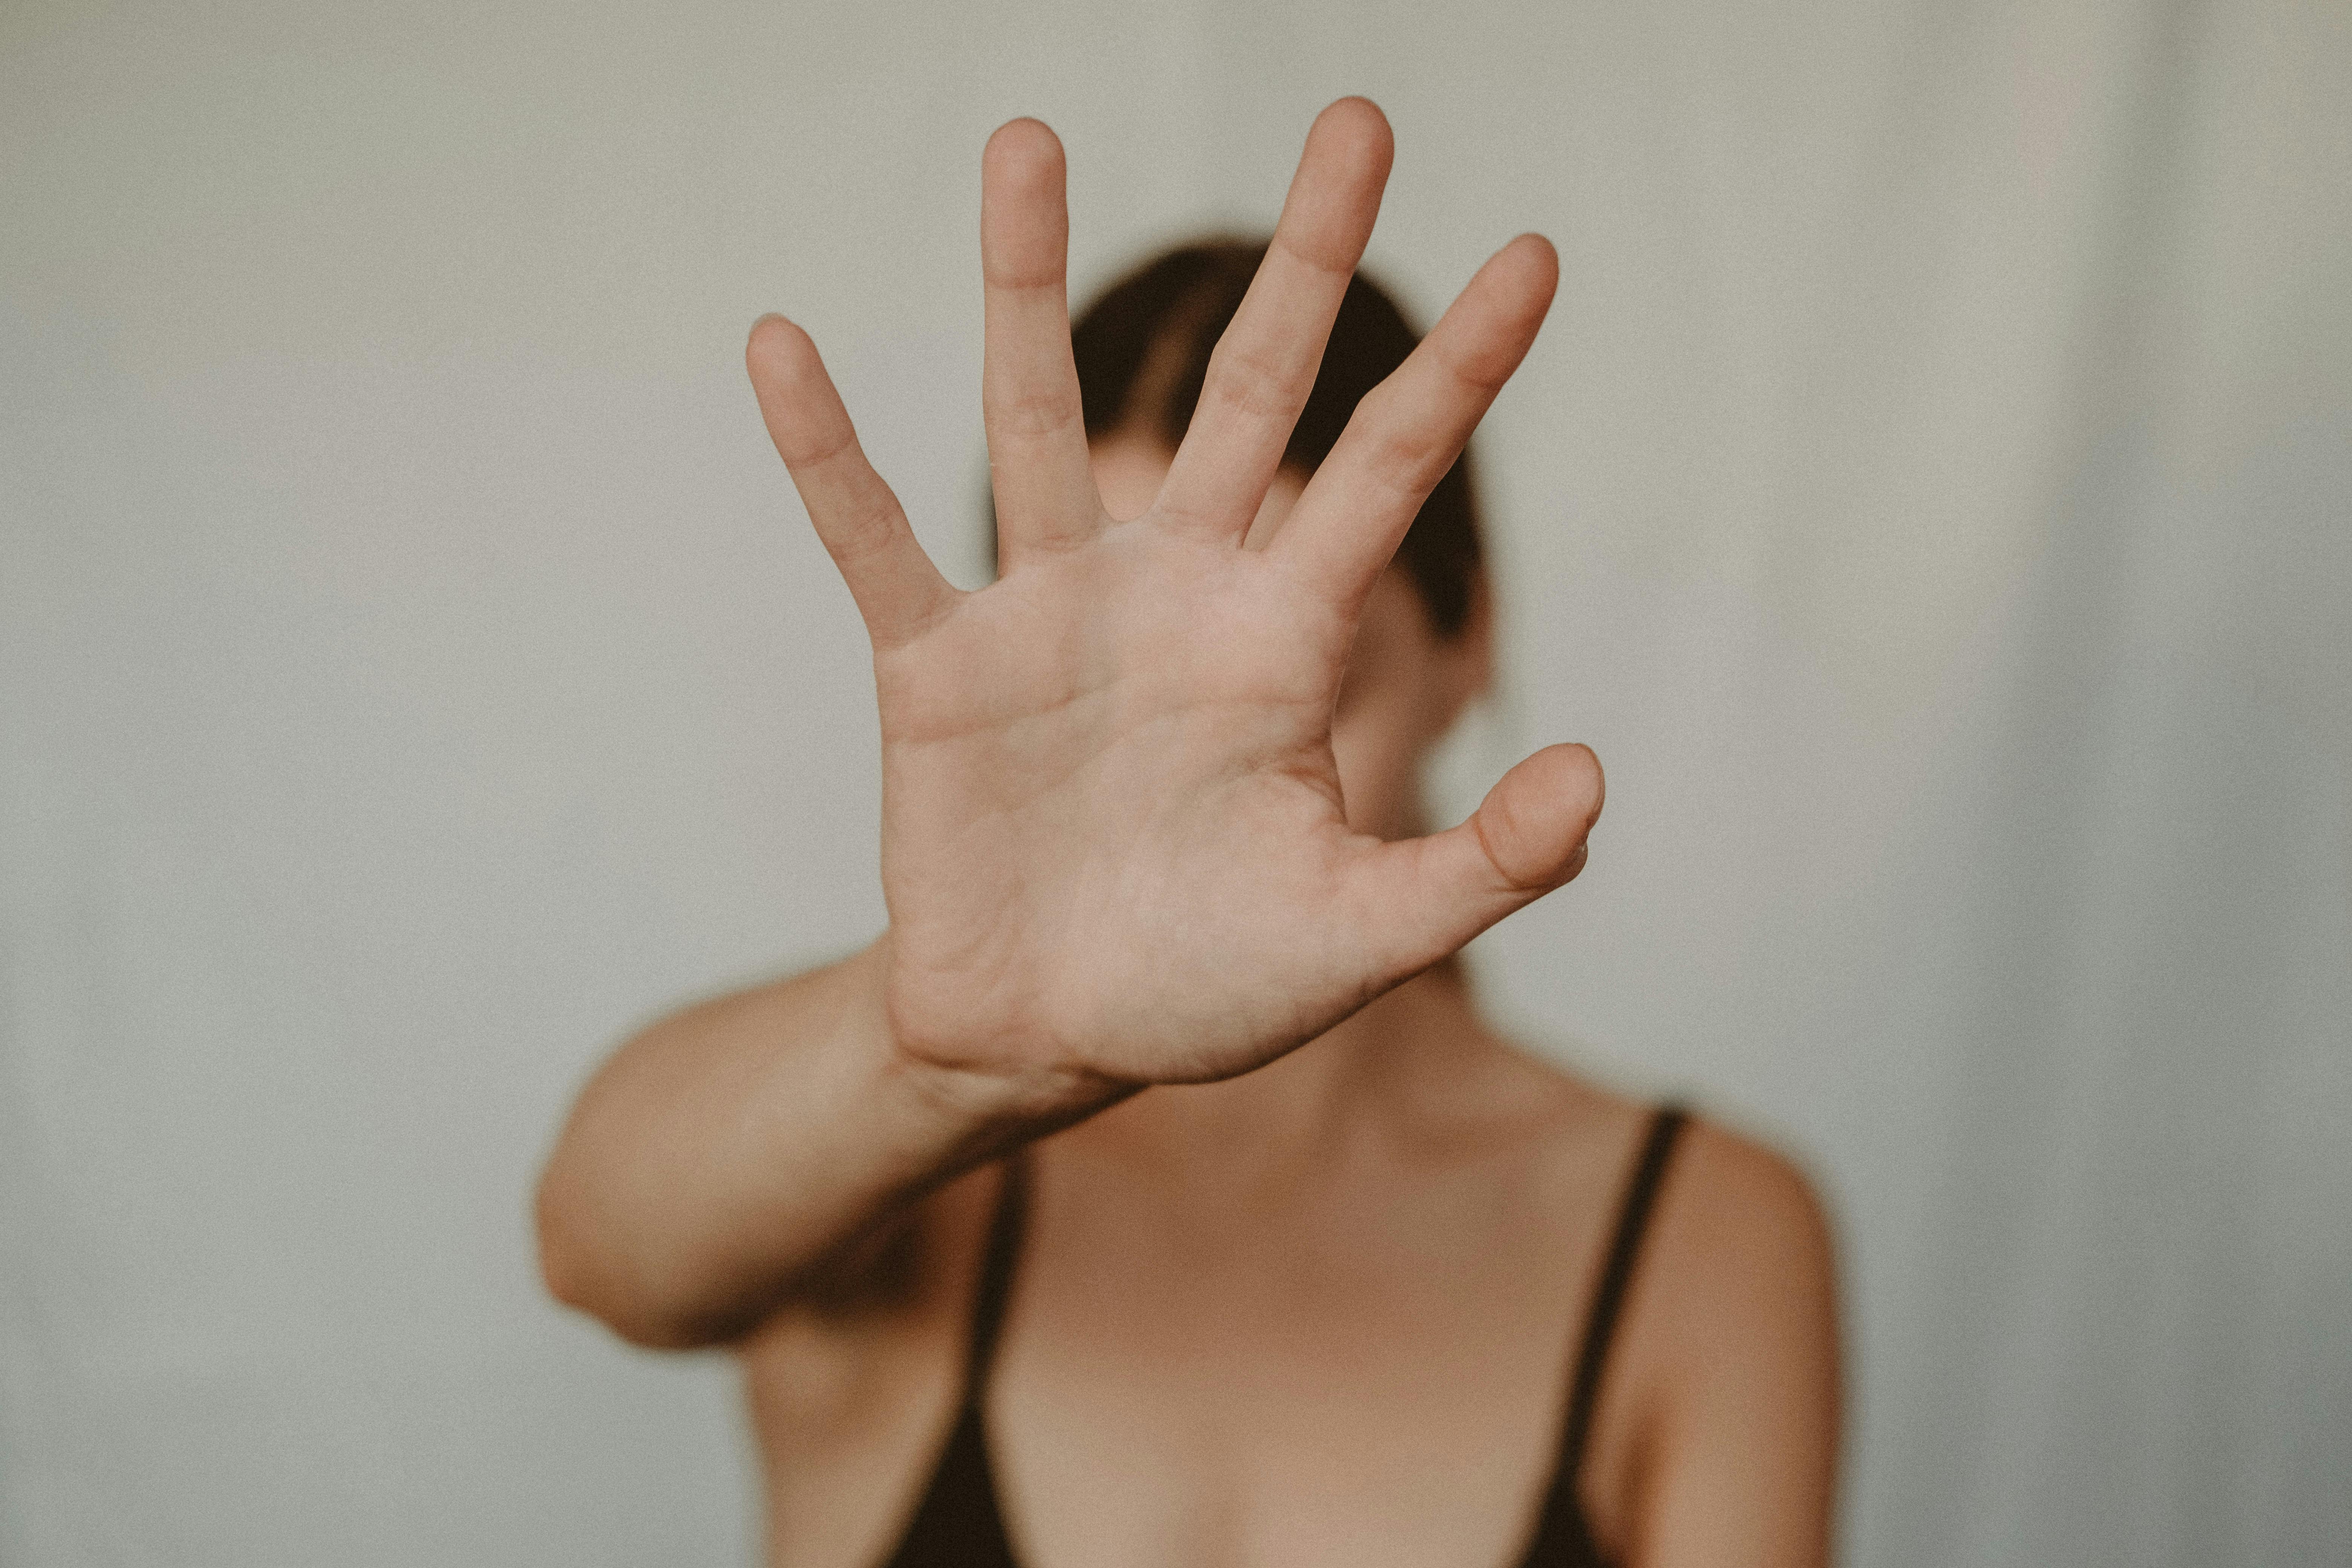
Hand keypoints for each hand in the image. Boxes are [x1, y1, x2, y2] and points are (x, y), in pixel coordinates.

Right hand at [745, 98, 1600, 1095]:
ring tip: (1026, 138)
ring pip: (1037, 416)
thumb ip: (1480, 870)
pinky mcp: (932, 667)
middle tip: (1359, 119)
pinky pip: (872, 539)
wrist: (1051, 1042)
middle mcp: (1172, 592)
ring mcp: (1046, 616)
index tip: (1541, 257)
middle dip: (1303, 264)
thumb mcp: (1356, 938)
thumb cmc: (1208, 985)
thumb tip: (1593, 780)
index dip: (1461, 372)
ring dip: (1028, 282)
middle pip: (1250, 395)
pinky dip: (827, 452)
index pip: (1387, 474)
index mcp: (1280, 641)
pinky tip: (782, 344)